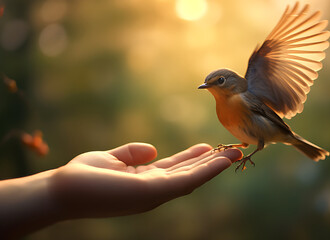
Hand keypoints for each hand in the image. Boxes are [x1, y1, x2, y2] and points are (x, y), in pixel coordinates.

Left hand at [50, 143, 242, 218]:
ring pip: (193, 178)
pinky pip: (186, 181)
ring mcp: (154, 193)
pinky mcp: (152, 192)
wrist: (62, 190)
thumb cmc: (83, 176)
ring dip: (215, 167)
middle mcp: (154, 189)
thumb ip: (132, 153)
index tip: (208, 147)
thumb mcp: (111, 158)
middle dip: (211, 164)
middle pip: (188, 174)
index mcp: (145, 180)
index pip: (175, 169)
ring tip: (235, 154)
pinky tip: (221, 161)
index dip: (193, 158)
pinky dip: (205, 171)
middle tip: (233, 151)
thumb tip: (154, 149)